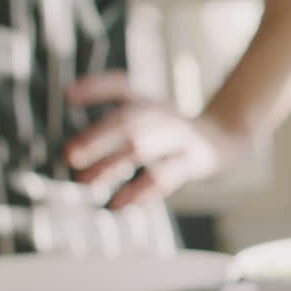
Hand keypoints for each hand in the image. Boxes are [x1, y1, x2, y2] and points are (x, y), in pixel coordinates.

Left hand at [62, 71, 250, 208]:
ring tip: (86, 183)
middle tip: (71, 155)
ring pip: (143, 148)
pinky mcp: (192, 162)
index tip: (69, 97)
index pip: (121, 86)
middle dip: (97, 138)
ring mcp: (179, 138)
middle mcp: (163, 115)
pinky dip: (141, 191)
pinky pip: (165, 177)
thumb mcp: (145, 106)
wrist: (221, 140)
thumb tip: (69, 93)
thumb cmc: (169, 127)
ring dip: (112, 165)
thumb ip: (109, 96)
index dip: (96, 88)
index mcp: (148, 100)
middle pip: (129, 121)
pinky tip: (120, 204)